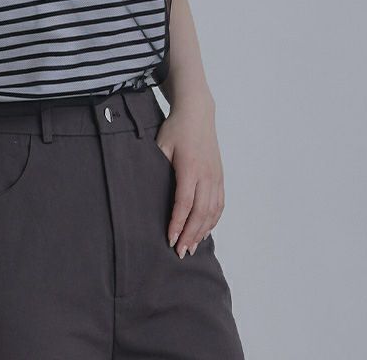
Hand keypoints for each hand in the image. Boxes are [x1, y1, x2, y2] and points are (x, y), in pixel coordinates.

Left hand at [155, 102, 224, 258]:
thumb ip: (156, 166)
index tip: (170, 239)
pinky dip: (213, 220)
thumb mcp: (161, 144)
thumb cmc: (176, 129)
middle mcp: (206, 174)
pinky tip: (205, 231)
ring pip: (212, 211)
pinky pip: (220, 204)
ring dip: (202, 231)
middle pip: (200, 212)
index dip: (177, 223)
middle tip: (181, 252)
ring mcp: (216, 176)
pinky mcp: (220, 176)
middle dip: (190, 234)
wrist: (197, 114)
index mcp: (190, 168)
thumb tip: (146, 190)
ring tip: (192, 247)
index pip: (184, 203)